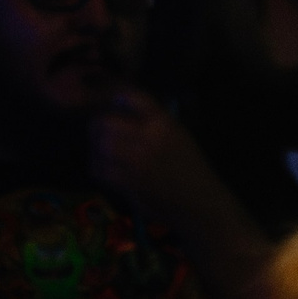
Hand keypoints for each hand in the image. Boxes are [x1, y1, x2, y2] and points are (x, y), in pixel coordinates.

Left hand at [90, 90, 229, 223]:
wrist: (201, 202)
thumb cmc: (189, 168)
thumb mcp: (178, 136)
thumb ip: (152, 121)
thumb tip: (117, 105)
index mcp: (164, 123)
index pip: (132, 97)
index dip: (115, 96)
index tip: (111, 102)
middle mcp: (151, 138)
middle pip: (106, 121)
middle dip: (98, 125)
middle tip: (99, 131)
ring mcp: (140, 161)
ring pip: (101, 144)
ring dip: (97, 148)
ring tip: (103, 152)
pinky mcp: (130, 182)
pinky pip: (100, 168)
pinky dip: (99, 167)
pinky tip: (108, 169)